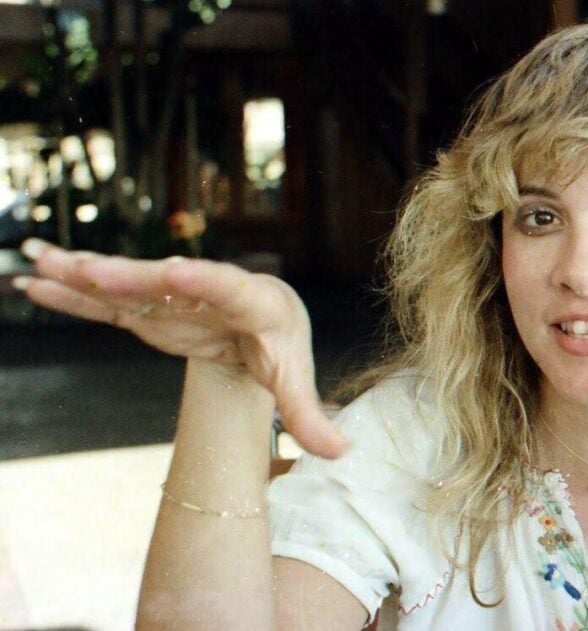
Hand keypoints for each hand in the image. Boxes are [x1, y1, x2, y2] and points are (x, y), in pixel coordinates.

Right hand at [13, 238, 347, 457]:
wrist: (259, 321)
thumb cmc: (280, 345)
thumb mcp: (294, 378)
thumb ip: (308, 413)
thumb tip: (342, 453)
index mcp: (254, 301)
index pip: (229, 287)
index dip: (203, 280)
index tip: (177, 271)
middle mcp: (208, 288)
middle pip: (167, 280)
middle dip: (130, 275)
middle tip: (90, 270)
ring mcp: (172, 296)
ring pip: (128, 283)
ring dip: (85, 273)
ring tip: (40, 261)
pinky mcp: (147, 309)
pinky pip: (107, 302)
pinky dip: (74, 294)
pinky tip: (36, 283)